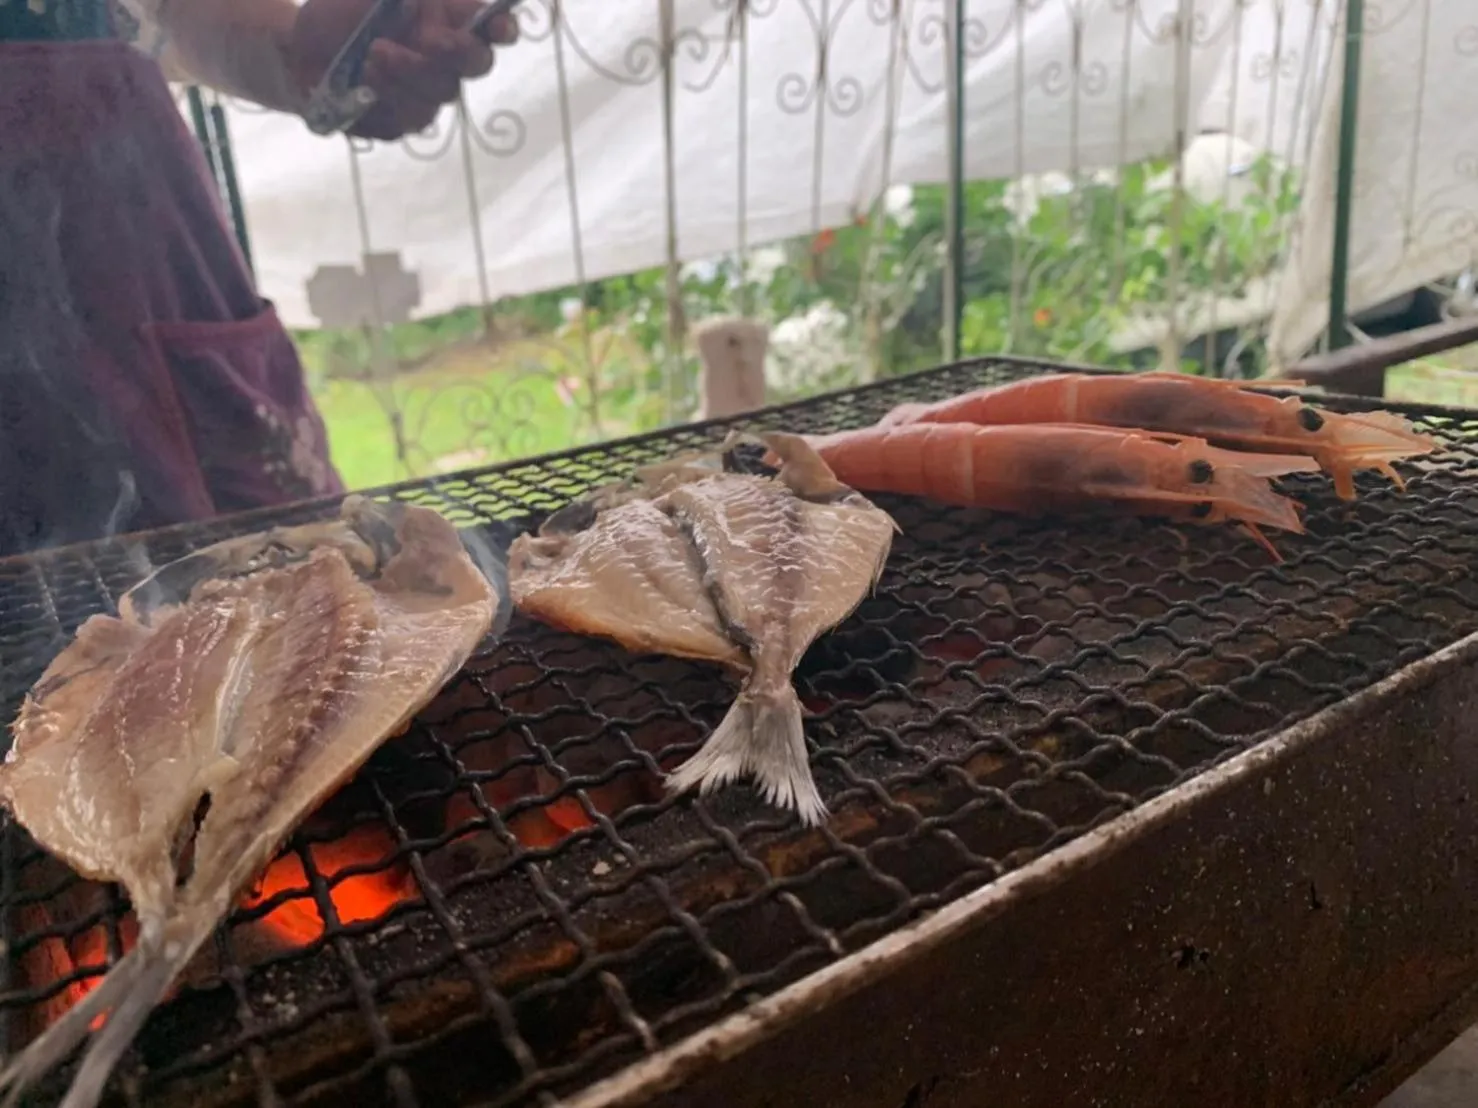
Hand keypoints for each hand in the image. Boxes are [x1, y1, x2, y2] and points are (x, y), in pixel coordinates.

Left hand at [288, 0, 518, 139]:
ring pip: (441, 96)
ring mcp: (426, 96)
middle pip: (476, 65)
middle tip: (427, 41)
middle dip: (455, 53)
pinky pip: (408, 119)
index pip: (490, 29)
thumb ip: (410, 1)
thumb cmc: (341, 13)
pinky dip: (385, 98)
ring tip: (370, 57)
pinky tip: (362, 84)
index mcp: (446, 23)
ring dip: (408, 75)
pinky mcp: (401, 123)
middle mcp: (445, 62)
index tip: (498, 29)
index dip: (502, 29)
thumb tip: (433, 9)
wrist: (301, 50)